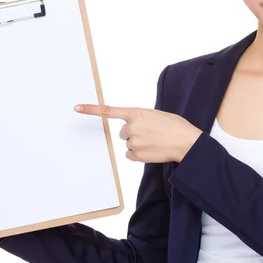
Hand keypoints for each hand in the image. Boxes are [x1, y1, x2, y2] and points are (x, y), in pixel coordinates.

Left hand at [74, 104, 201, 162]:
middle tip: (151, 133)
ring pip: (128, 143)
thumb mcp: (155, 115)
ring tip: (155, 141)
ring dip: (138, 143)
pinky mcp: (136, 155)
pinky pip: (130, 155)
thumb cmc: (175, 126)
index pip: (108, 110)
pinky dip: (139, 153)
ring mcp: (132, 142)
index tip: (76, 107)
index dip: (91, 109)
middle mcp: (131, 127)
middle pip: (124, 132)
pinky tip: (152, 150)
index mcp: (136, 112)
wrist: (185, 141)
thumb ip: (140, 118)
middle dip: (134, 132)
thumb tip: (132, 128)